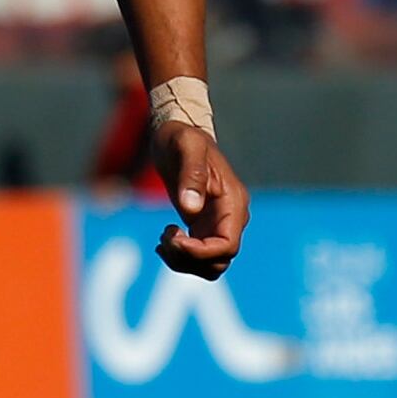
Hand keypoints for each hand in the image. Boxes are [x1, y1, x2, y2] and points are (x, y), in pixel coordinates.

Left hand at [150, 123, 248, 279]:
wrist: (177, 132)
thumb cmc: (182, 136)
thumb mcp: (186, 147)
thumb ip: (191, 175)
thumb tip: (192, 208)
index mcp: (233, 202)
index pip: (228, 246)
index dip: (201, 252)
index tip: (175, 239)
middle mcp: (230, 218)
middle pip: (219, 261)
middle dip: (189, 258)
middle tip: (165, 237)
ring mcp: (217, 224)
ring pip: (210, 265)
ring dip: (184, 262)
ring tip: (163, 240)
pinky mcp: (203, 227)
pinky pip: (198, 256)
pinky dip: (180, 257)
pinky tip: (163, 240)